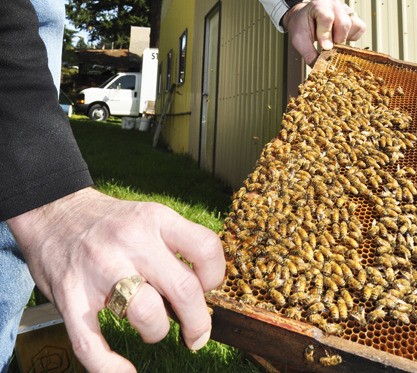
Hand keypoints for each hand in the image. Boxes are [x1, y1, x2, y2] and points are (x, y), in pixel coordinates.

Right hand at [8, 187, 224, 371]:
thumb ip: (171, 245)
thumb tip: (202, 290)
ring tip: (152, 329)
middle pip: (183, 289)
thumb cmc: (107, 222)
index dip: (214, 277)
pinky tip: (124, 371)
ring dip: (156, 333)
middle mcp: (131, 241)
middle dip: (198, 322)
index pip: (205, 247)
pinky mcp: (70, 294)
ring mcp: (99, 268)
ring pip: (147, 314)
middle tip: (196, 334)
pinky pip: (92, 345)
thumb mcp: (145, 216)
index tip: (207, 289)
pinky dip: (110, 368)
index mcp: (154, 219)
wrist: (52, 210)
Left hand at [283, 0, 365, 65]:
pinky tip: (340, 37)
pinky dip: (352, 36)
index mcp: (318, 5)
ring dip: (345, 37)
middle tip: (328, 46)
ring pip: (354, 24)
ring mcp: (345, 8)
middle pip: (344, 22)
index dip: (326, 34)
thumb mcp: (299, 40)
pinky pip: (360, 27)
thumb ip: (309, 53)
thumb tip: (320, 68)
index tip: (324, 47)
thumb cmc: (301, 26)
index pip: (327, 17)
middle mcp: (334, 4)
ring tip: (333, 39)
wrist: (303, 17)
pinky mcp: (353, 15)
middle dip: (337, 39)